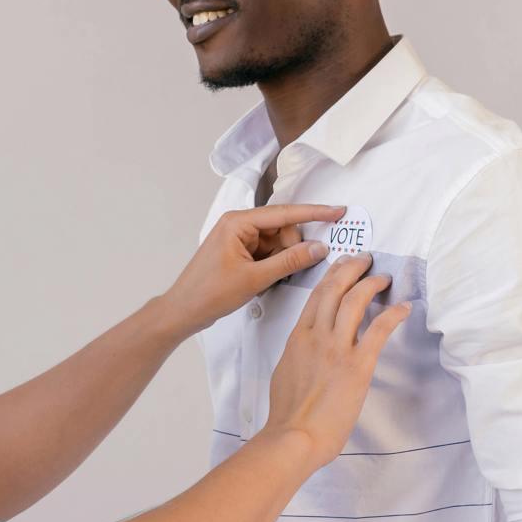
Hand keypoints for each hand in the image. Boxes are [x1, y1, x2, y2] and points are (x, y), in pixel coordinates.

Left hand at [163, 204, 346, 335]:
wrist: (184, 310)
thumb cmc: (209, 292)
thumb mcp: (255, 278)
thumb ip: (289, 261)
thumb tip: (318, 248)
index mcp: (238, 222)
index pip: (284, 213)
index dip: (314, 212)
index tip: (337, 211)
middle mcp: (238, 225)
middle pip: (283, 228)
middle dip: (292, 247)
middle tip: (287, 270)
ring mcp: (239, 238)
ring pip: (277, 242)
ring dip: (282, 259)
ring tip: (269, 278)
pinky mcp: (240, 252)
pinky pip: (268, 252)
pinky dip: (274, 265)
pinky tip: (266, 279)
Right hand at [264, 252, 410, 469]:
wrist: (294, 435)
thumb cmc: (288, 413)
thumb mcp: (285, 372)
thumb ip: (298, 354)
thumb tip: (308, 351)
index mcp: (298, 337)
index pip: (316, 295)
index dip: (332, 275)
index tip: (342, 265)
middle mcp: (316, 335)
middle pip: (334, 288)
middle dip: (351, 268)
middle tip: (365, 260)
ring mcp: (336, 348)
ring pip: (354, 301)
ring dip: (371, 284)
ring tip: (383, 277)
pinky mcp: (356, 365)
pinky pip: (378, 330)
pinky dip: (392, 315)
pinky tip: (403, 307)